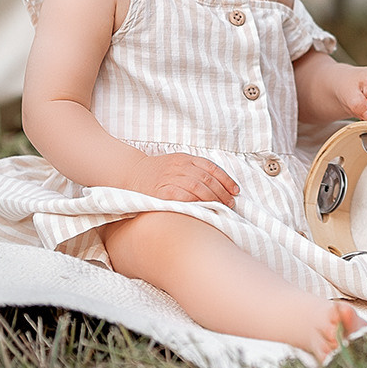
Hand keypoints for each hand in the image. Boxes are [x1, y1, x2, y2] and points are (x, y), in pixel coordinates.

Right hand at [122, 152, 238, 203]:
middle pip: (207, 179)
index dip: (226, 180)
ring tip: (221, 208)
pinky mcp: (161, 192)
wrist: (131, 173)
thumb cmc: (158, 172)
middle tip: (230, 203)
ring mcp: (170, 178)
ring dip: (213, 199)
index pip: (211, 168)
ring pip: (198, 187)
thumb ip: (194, 170)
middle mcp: (179, 166)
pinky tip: (204, 209)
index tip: (235, 191)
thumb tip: (219, 184)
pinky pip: (182, 196)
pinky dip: (195, 202)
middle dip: (222, 192)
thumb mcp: (177, 163)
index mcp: (185, 158)